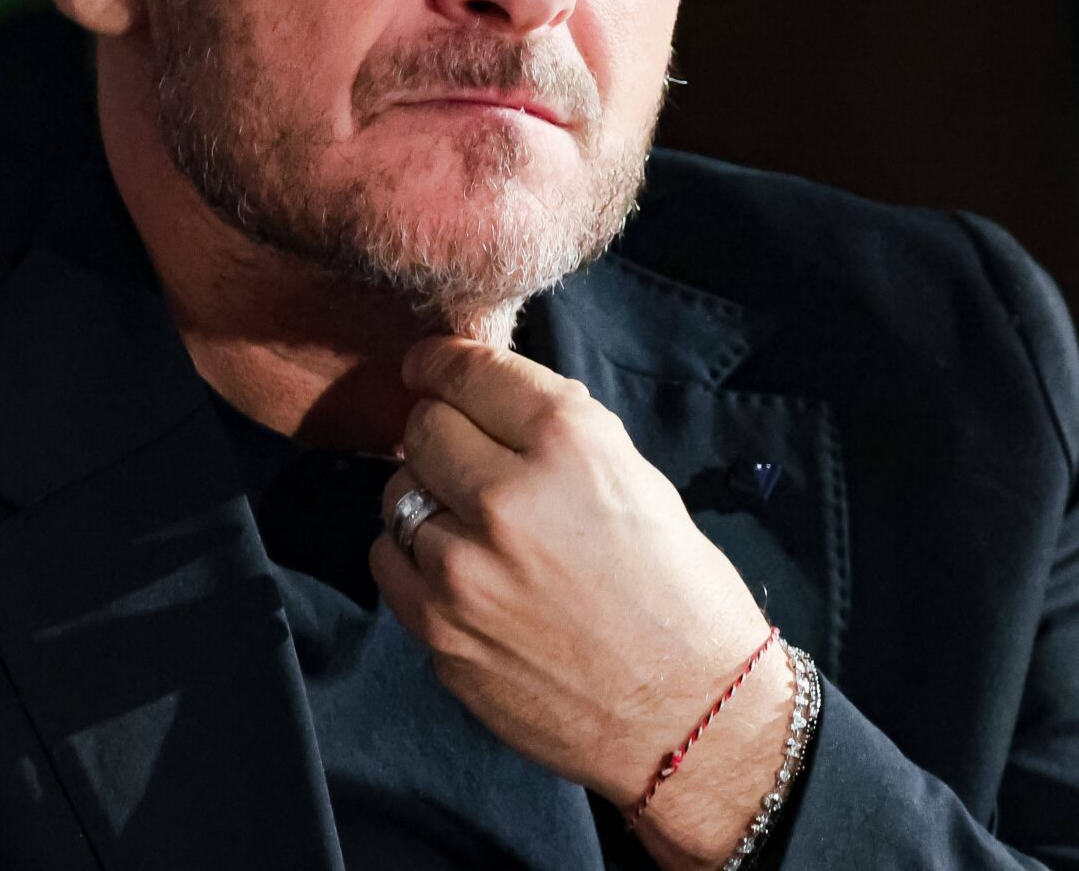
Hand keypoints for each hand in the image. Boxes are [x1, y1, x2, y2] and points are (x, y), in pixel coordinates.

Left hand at [369, 337, 784, 863]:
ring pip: (399, 496)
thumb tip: (488, 406)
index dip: (442, 362)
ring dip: (429, 500)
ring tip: (473, 525)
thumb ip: (556, 436)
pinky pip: (388, 563)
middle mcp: (507, 499)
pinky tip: (456, 571)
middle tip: (461, 453)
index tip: (428, 365)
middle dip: (440, 432)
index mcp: (569, 446)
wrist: (689, 716)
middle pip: (423, 429)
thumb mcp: (637, 482)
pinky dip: (412, 558)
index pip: (471, 373)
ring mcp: (463, 571)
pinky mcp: (439, 631)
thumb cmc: (679, 598)